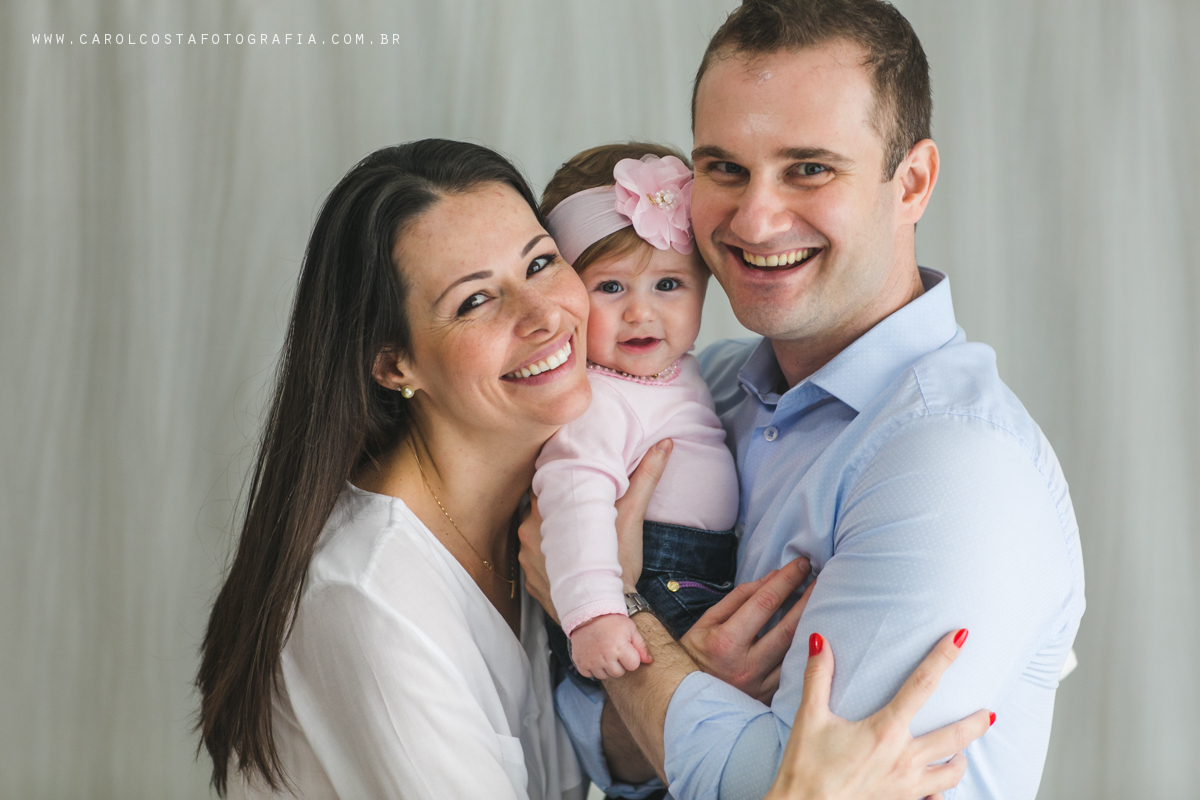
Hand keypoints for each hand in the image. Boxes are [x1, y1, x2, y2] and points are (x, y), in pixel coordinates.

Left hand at [518, 440, 671, 622]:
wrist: (607, 616)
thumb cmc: (619, 565)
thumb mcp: (632, 515)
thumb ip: (645, 476)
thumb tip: (665, 444)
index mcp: (547, 510)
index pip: (543, 480)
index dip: (557, 476)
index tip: (570, 474)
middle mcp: (529, 532)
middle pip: (537, 506)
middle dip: (555, 503)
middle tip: (576, 500)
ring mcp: (526, 558)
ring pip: (534, 532)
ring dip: (550, 529)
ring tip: (573, 528)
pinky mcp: (530, 581)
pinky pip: (533, 559)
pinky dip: (547, 554)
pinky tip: (567, 554)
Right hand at [569, 614, 651, 679]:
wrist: (588, 614)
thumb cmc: (611, 621)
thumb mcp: (630, 628)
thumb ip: (641, 646)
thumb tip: (649, 661)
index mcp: (620, 648)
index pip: (633, 665)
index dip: (631, 658)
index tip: (626, 649)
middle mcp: (606, 657)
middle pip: (619, 673)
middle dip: (619, 664)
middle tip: (614, 650)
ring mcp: (592, 661)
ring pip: (605, 676)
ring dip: (606, 667)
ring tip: (604, 653)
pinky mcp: (581, 663)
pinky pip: (590, 675)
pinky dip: (592, 668)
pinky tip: (594, 656)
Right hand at [681, 558, 812, 703]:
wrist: (686, 695)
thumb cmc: (695, 653)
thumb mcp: (708, 620)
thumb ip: (739, 598)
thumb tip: (771, 578)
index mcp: (725, 643)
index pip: (764, 604)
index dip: (785, 580)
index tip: (801, 564)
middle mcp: (744, 666)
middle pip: (787, 628)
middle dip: (808, 599)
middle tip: (822, 579)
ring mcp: (758, 686)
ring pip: (794, 652)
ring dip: (811, 623)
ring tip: (824, 602)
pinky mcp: (767, 698)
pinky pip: (791, 671)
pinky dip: (803, 650)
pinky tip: (813, 633)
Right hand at [764, 630, 993, 799]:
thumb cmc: (806, 766)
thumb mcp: (809, 717)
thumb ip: (818, 677)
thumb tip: (820, 641)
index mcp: (885, 731)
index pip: (922, 684)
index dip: (943, 658)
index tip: (960, 638)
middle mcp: (904, 758)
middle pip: (955, 736)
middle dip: (976, 721)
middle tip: (989, 711)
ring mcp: (907, 786)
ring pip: (952, 773)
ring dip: (962, 759)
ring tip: (962, 751)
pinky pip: (933, 799)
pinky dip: (940, 792)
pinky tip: (935, 787)